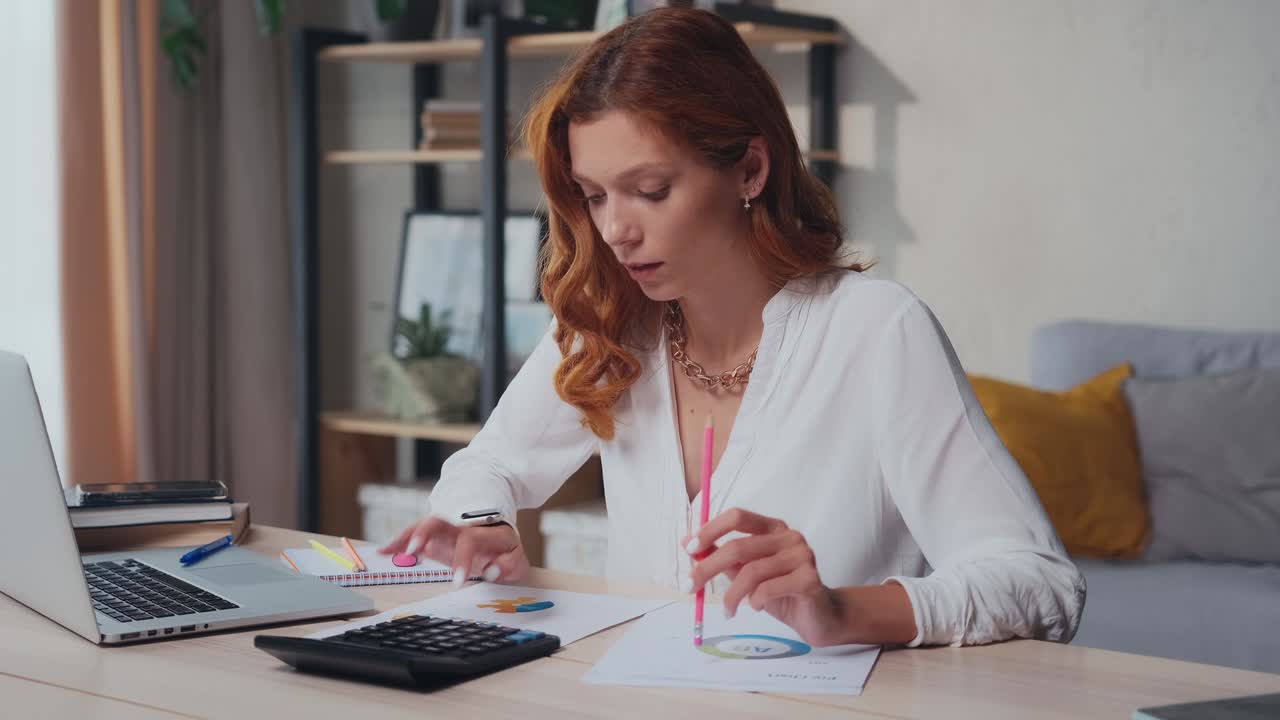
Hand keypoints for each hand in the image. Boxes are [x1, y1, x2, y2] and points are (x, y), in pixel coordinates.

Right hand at [379, 516, 528, 585]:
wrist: (497, 528)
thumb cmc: (504, 550)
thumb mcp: (515, 560)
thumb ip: (508, 566)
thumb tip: (491, 570)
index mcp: (484, 532)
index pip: (470, 540)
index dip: (463, 559)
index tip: (457, 581)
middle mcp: (462, 525)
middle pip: (441, 521)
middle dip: (425, 533)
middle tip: (413, 551)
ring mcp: (446, 527)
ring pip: (423, 524)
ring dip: (406, 536)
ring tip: (388, 550)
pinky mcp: (433, 534)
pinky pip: (414, 534)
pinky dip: (398, 541)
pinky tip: (383, 551)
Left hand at [684, 508, 847, 646]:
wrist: (818, 617)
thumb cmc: (781, 592)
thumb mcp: (746, 572)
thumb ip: (722, 557)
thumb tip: (688, 544)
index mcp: (773, 528)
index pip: (738, 516)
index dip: (711, 530)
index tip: (689, 549)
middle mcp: (789, 536)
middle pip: (739, 546)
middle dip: (708, 567)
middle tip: (690, 587)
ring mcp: (802, 556)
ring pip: (752, 571)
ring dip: (732, 594)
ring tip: (728, 610)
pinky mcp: (809, 579)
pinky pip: (769, 589)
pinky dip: (755, 601)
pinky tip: (756, 607)